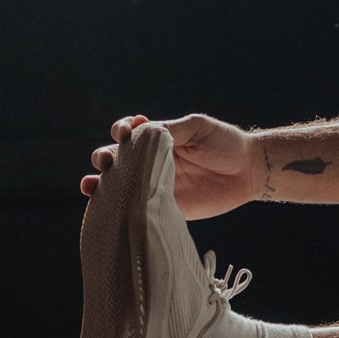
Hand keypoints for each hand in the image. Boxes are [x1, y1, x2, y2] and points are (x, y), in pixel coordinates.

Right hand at [80, 113, 258, 218]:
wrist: (248, 171)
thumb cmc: (224, 143)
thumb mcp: (197, 127)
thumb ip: (171, 129)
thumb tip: (141, 131)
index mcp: (157, 139)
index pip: (127, 133)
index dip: (119, 131)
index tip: (124, 132)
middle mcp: (150, 161)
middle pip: (115, 159)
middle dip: (102, 157)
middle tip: (105, 161)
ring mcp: (154, 185)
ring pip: (119, 185)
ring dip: (99, 184)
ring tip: (90, 185)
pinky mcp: (163, 207)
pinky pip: (136, 209)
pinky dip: (119, 209)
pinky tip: (107, 209)